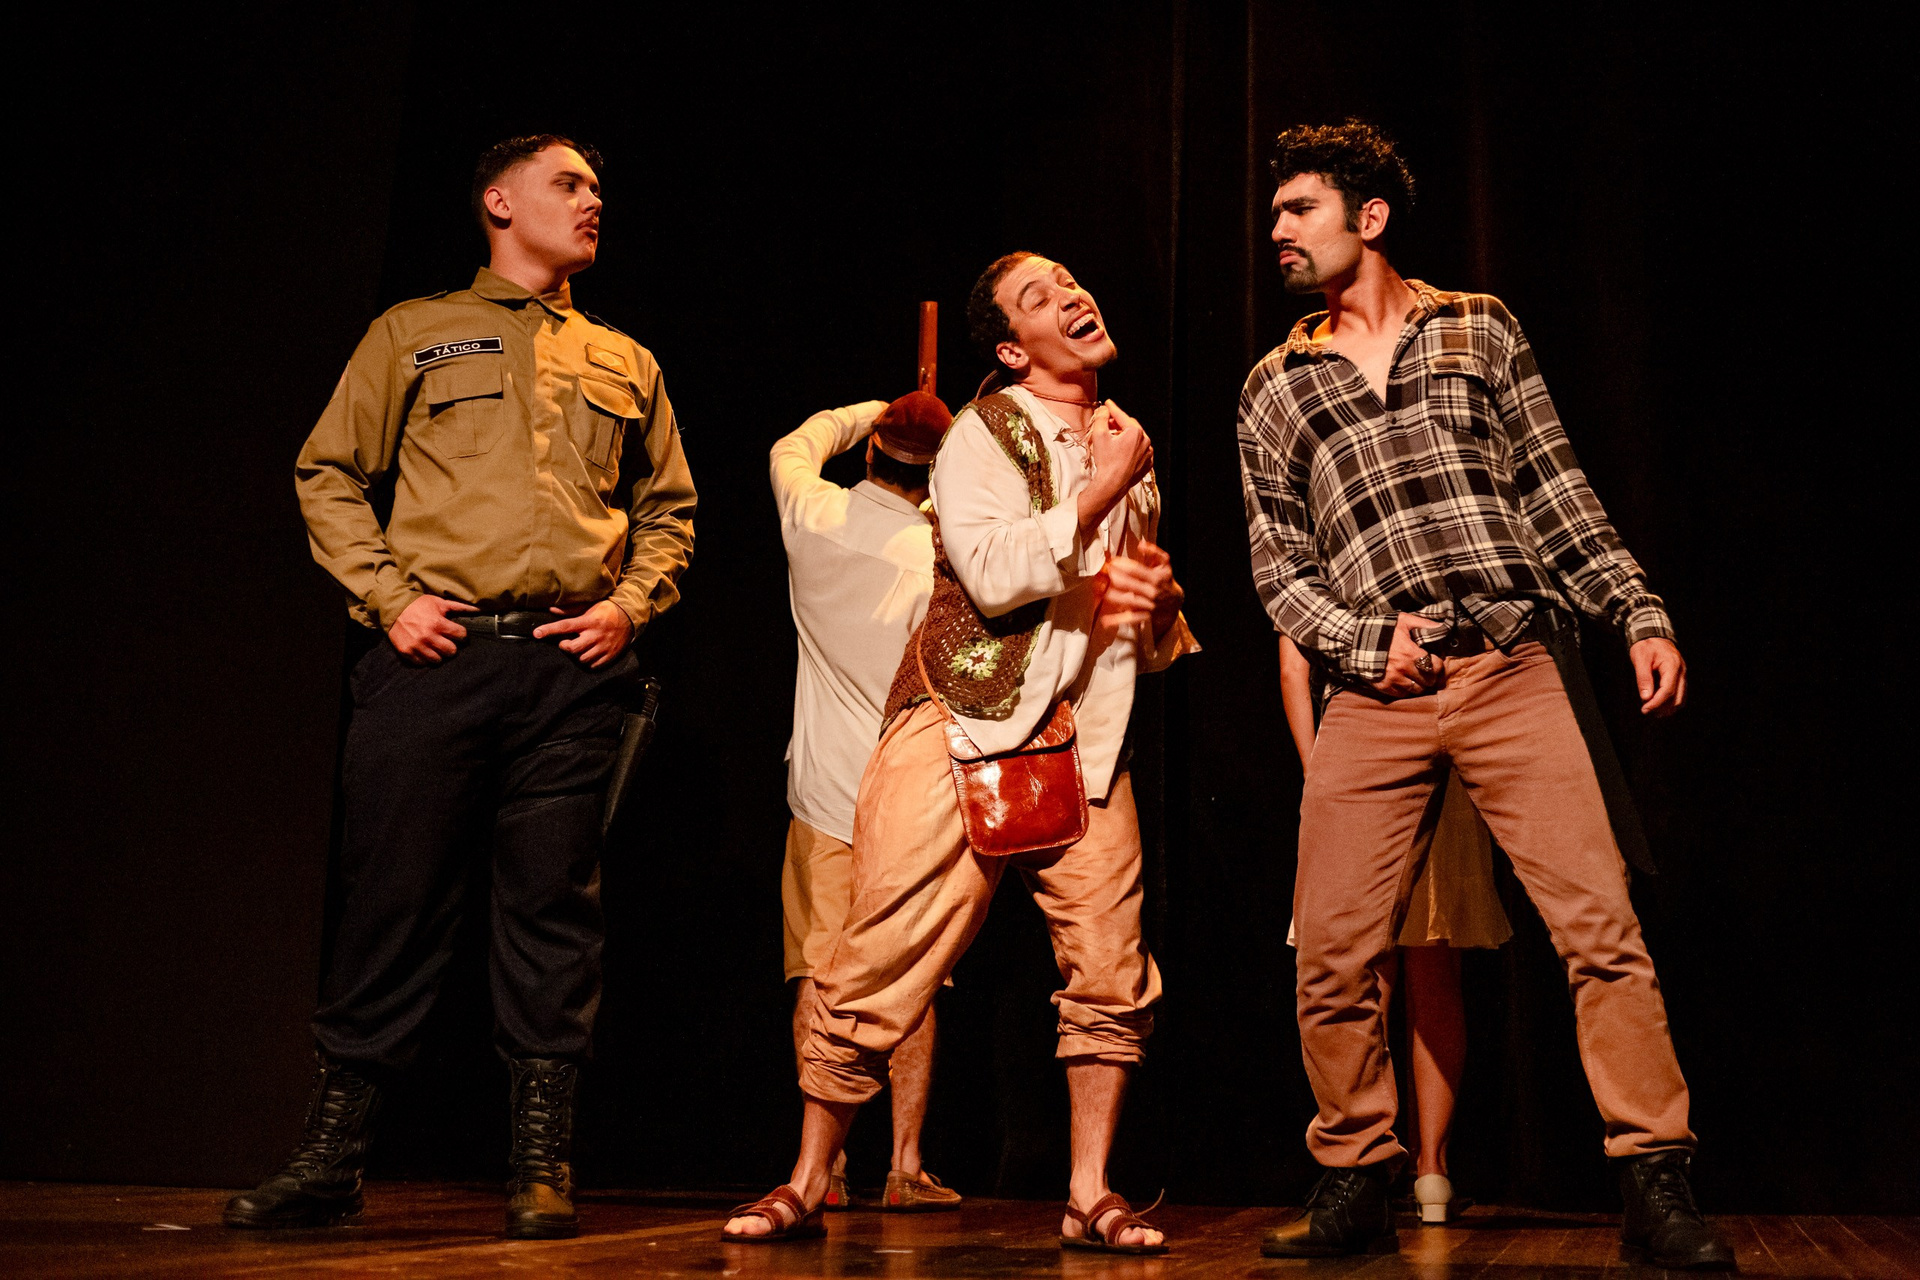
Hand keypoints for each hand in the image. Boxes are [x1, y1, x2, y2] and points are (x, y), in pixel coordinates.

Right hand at [388, 595, 476, 664]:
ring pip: (437, 660)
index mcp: (438, 623)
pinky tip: (425, 650)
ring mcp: (417, 646)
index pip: (461, 635)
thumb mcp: (439, 602)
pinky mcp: (407, 652)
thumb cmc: (418, 604)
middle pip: (451, 651)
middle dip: (452, 647)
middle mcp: (428, 636)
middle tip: (448, 642)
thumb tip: (478, 609)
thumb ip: (459, 607)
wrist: (393, 608)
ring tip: (436, 647)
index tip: (457, 633)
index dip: (461, 634)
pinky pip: (422, 663)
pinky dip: (425, 658)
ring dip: (439, 654)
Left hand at [533, 600, 633, 667]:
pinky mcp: (610, 655)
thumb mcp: (589, 606)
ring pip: (582, 658)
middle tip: (566, 642)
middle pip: (573, 648)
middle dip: (565, 646)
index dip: (550, 630)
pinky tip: (588, 654)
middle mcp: (596, 635)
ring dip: (576, 655)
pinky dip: (587, 662)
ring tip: (579, 647)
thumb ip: (570, 609)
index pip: (565, 626)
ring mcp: (604, 646)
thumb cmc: (605, 610)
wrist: (630, 618)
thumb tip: (551, 610)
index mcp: (589, 621)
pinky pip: (593, 665)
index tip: (537, 633)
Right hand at [1078, 401, 1152, 537]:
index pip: (1121, 415)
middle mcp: (1146, 441)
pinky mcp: (1147, 464)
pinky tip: (1120, 452)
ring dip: (1125, 436)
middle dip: (1118, 423)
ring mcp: (1148, 453)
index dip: (1112, 408)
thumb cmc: (1106, 462)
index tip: (1107, 403)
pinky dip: (1131, 448)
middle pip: (1130, 426)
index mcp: (1135, 432)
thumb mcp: (1099, 435)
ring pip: (1136, 439)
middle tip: (1107, 424)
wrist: (1112, 485)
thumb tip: (1104, 409)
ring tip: (1112, 440)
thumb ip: (1102, 418)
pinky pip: (1140, 451)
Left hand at [1100, 542, 1183, 639]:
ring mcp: (1149, 605)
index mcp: (1157, 577)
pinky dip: (1118, 620)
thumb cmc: (1166, 581)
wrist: (1175, 604)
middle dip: (1113, 579)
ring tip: (1098, 590)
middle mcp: (1153, 592)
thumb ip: (1155, 553)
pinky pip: (1130, 618)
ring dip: (1112, 596)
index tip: (1110, 562)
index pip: (1137, 570)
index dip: (1122, 565)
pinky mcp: (1145, 617)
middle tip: (1099, 574)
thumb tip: (1141, 543)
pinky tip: (1105, 621)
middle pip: (1130, 585)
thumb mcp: (1165, 565)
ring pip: (1128, 600)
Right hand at [1369, 612, 1442, 698]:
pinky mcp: (1383, 686)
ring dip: (1419, 684)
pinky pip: (1402, 694)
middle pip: (1428, 680)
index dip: (1438, 664)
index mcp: (1410, 653)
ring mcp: (1393, 679)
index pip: (1435, 666)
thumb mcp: (1403, 620)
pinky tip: (1405, 681)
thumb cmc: (1382, 629)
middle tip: (1427, 670)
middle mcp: (1403, 669)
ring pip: (1416, 690)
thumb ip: (1424, 624)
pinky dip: (1406, 689)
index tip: (1434, 661)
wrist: (1355, 639)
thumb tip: (1442, 627)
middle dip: (1430, 675)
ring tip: (1417, 677)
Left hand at [1630, 636, 1686, 716]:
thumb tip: (1646, 697)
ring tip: (1652, 712)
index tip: (1645, 709)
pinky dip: (1670, 702)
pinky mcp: (1679, 677)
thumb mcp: (1640, 659)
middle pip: (1677, 698)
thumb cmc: (1646, 645)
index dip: (1656, 703)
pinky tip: (1658, 706)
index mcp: (1673, 666)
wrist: (1653, 634)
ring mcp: (1682, 675)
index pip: (1668, 690)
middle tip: (1647, 712)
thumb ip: (1643, 678)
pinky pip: (1679, 694)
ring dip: (1667, 708)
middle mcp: (1681, 672)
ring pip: (1680, 698)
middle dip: (1662, 708)